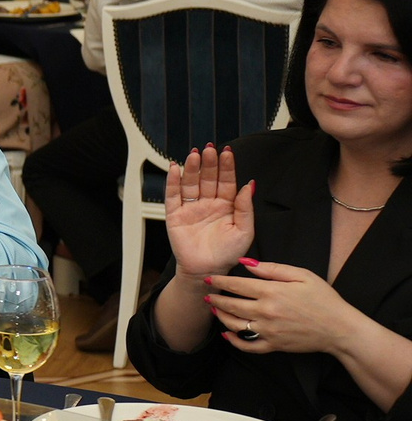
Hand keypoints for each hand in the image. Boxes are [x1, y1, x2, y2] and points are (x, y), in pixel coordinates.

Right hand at [164, 145, 253, 279]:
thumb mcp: (245, 231)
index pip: (227, 181)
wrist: (207, 271)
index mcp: (227, 205)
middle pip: (208, 178)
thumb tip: (248, 185)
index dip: (227, 167)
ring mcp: (191, 208)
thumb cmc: (228, 254)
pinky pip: (173, 195)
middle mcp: (209, 203)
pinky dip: (173, 181)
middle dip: (209, 163)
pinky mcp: (175, 215)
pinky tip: (175, 168)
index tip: (227, 153)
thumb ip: (245, 208)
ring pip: (191, 183)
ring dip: (192, 168)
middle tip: (210, 149)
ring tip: (194, 155)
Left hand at [201, 260, 356, 354]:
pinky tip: (227, 334)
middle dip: (216, 299)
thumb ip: (272, 269)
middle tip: (208, 295)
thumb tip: (246, 263)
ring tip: (215, 310)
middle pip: (231, 305)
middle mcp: (266, 312)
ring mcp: (268, 330)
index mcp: (272, 292)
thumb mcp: (302, 276)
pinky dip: (234, 341)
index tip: (209, 279)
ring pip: (234, 325)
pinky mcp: (274, 345)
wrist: (341, 329)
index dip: (220, 282)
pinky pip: (248, 346)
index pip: (236, 285)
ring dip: (221, 317)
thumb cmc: (324, 299)